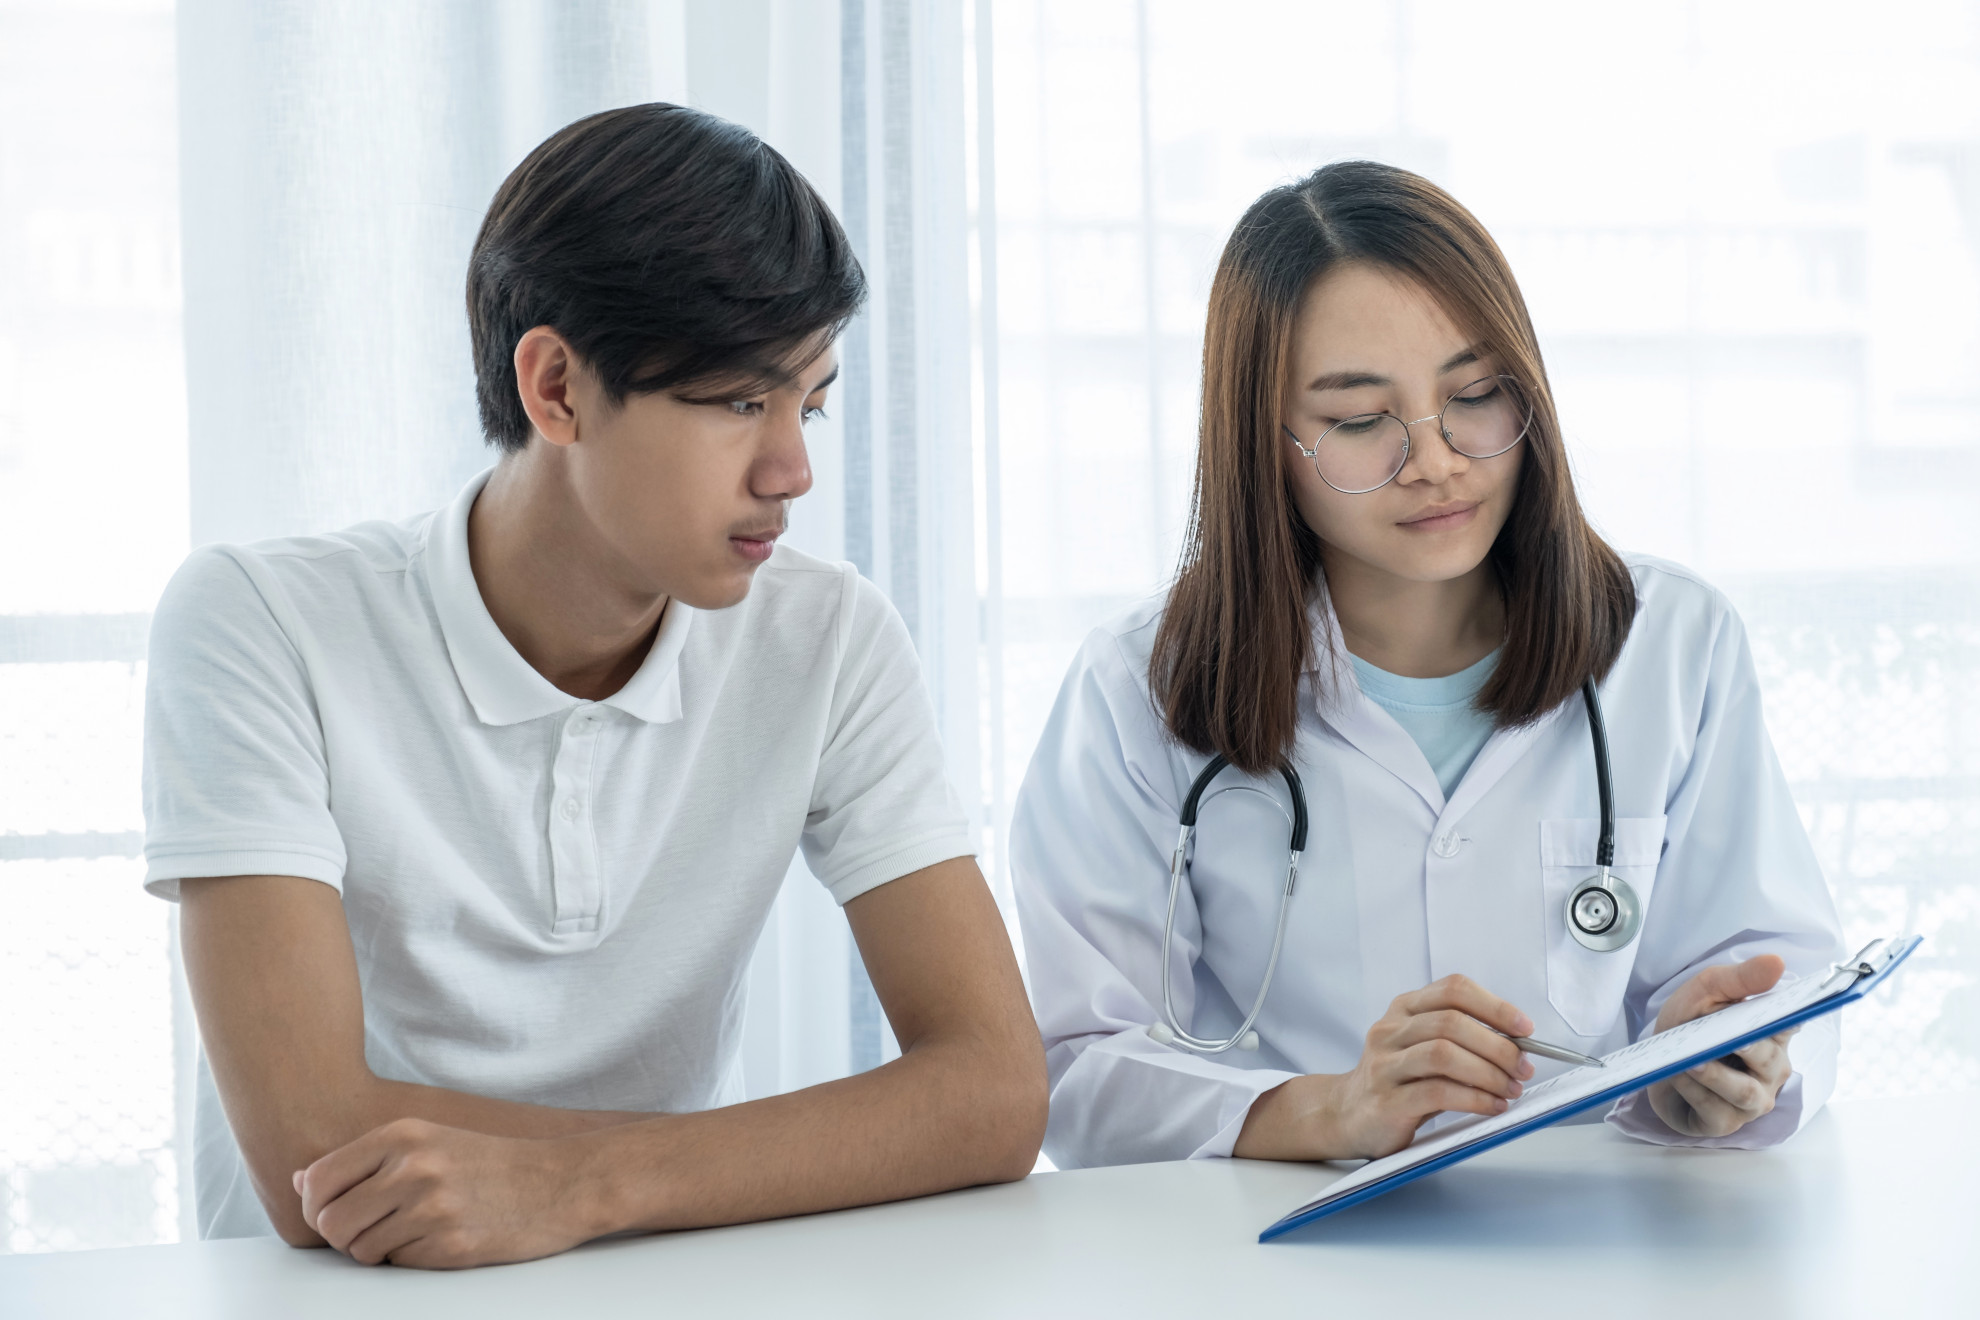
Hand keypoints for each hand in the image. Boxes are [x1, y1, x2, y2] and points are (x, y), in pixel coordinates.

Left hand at [294, 1118, 602, 1267]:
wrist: (561, 1183)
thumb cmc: (491, 1162)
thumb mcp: (429, 1140)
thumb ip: (365, 1159)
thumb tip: (300, 1182)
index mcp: (404, 1135)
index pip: (318, 1180)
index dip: (316, 1205)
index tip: (336, 1209)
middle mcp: (414, 1168)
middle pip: (331, 1222)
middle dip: (344, 1234)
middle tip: (374, 1227)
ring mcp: (433, 1208)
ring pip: (360, 1250)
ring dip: (377, 1250)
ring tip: (412, 1230)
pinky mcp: (450, 1245)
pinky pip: (398, 1265)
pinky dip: (410, 1258)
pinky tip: (439, 1238)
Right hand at [1234, 974, 1535, 1161]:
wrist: (1346, 1114)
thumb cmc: (1398, 1081)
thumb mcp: (1421, 1046)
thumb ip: (1458, 1037)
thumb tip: (1517, 1043)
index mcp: (1404, 1009)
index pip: (1453, 990)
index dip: (1494, 1006)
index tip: (1525, 1028)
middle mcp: (1389, 1030)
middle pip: (1451, 1022)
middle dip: (1498, 1046)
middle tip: (1523, 1068)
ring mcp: (1384, 1065)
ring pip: (1443, 1054)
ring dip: (1488, 1072)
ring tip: (1509, 1090)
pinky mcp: (1386, 1101)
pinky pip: (1437, 1092)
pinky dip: (1473, 1098)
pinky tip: (1490, 1106)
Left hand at [1645, 955, 1797, 1137]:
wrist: (1657, 1060)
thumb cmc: (1690, 1024)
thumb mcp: (1707, 992)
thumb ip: (1740, 978)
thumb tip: (1777, 962)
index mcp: (1773, 1035)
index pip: (1792, 1026)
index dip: (1791, 1020)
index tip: (1791, 1013)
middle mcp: (1771, 1070)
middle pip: (1769, 1060)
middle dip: (1747, 1049)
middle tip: (1728, 1040)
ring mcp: (1752, 1100)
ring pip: (1743, 1091)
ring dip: (1714, 1075)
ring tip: (1690, 1061)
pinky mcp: (1726, 1122)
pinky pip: (1715, 1109)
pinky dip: (1693, 1091)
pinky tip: (1678, 1076)